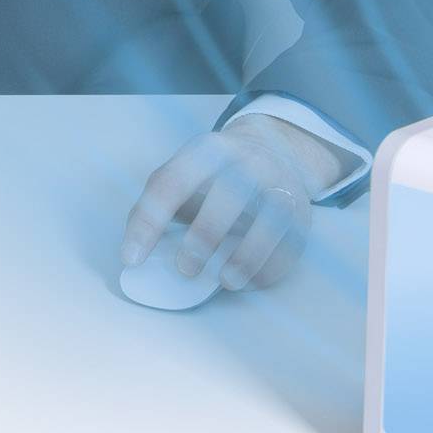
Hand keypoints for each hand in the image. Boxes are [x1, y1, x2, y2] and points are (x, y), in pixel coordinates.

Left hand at [119, 113, 328, 291]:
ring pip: (268, 219)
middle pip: (227, 195)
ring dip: (245, 256)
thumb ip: (158, 204)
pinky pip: (289, 243)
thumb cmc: (216, 174)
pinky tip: (250, 281)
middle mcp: (247, 162)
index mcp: (207, 150)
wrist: (276, 151)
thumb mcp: (184, 173)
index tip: (132, 258)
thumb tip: (134, 250)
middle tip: (185, 270)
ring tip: (226, 282)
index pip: (171, 183)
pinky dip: (269, 267)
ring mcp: (279, 184)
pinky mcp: (301, 212)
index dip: (148, 222)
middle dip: (204, 236)